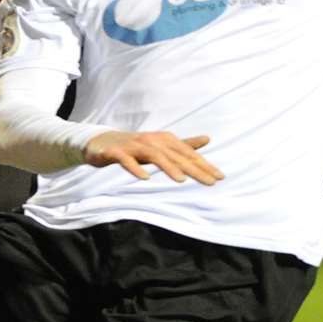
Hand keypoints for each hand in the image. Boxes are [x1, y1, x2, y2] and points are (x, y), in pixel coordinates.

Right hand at [83, 130, 222, 184]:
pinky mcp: (117, 152)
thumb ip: (184, 145)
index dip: (204, 165)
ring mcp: (134, 146)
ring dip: (168, 167)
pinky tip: (145, 178)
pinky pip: (127, 160)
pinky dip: (135, 168)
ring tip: (181, 180)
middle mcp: (152, 140)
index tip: (220, 177)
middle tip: (211, 182)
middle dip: (194, 168)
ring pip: (154, 156)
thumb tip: (208, 139)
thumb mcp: (162, 146)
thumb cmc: (136, 146)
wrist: (102, 143)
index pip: (188, 154)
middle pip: (175, 155)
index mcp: (164, 140)